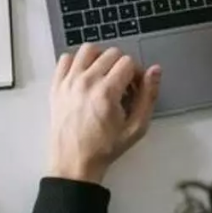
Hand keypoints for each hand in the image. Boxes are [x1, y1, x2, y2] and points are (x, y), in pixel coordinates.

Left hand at [49, 44, 160, 183]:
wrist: (74, 163)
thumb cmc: (104, 148)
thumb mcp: (136, 127)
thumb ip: (149, 96)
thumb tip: (155, 71)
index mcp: (107, 91)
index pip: (128, 62)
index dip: (137, 73)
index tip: (135, 87)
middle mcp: (86, 82)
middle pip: (111, 53)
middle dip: (122, 65)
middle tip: (122, 84)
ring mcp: (68, 82)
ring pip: (88, 49)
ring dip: (100, 57)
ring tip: (104, 75)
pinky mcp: (56, 86)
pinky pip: (66, 58)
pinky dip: (77, 62)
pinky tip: (84, 76)